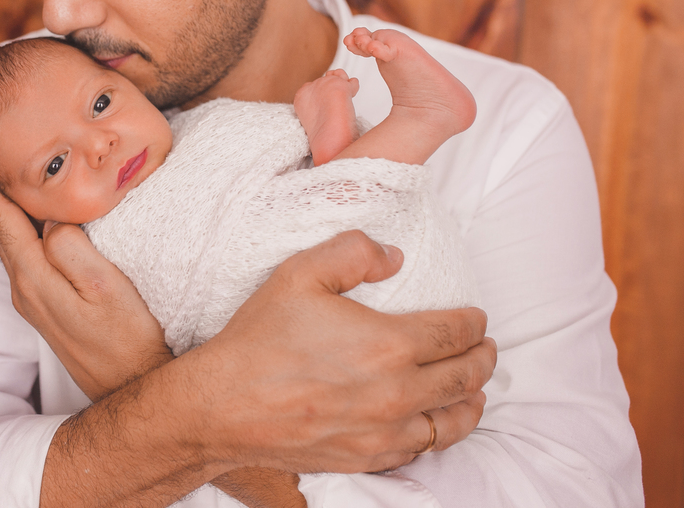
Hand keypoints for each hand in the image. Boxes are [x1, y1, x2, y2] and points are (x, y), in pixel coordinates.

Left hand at [0, 173, 172, 399]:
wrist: (132, 387)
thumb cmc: (127, 338)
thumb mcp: (104, 286)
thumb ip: (72, 248)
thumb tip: (51, 222)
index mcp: (35, 279)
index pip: (3, 224)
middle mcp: (26, 291)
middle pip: (2, 234)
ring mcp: (34, 303)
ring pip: (13, 248)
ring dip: (4, 217)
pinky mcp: (48, 311)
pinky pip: (26, 262)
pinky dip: (21, 236)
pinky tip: (31, 227)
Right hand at [194, 230, 495, 473]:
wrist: (223, 406)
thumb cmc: (259, 340)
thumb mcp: (298, 274)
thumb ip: (353, 252)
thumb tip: (393, 256)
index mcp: (389, 345)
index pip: (455, 334)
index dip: (473, 323)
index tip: (476, 318)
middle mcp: (397, 394)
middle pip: (464, 378)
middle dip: (483, 359)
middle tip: (486, 349)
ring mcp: (384, 433)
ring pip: (451, 423)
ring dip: (471, 402)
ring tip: (474, 390)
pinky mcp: (366, 458)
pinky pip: (419, 451)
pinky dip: (436, 433)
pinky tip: (432, 423)